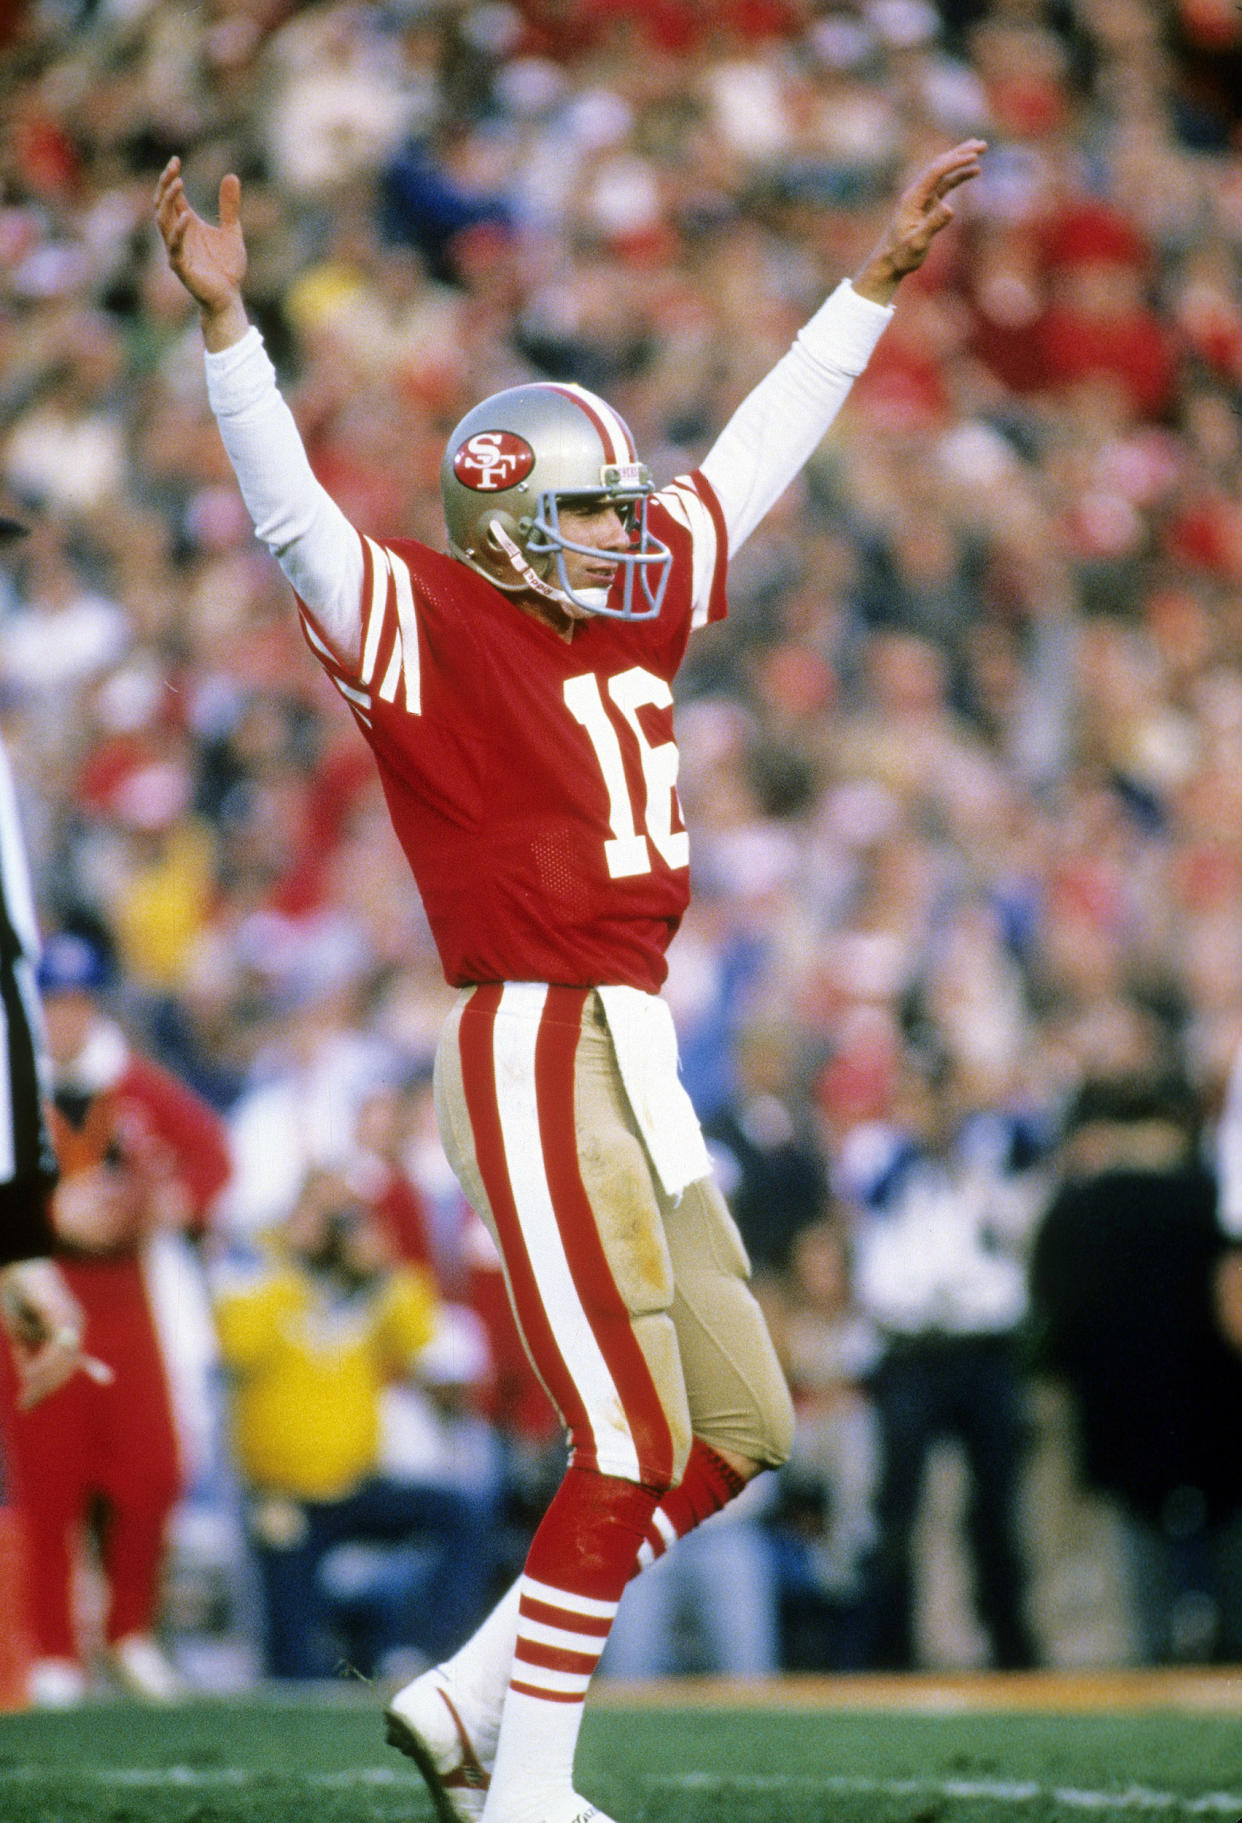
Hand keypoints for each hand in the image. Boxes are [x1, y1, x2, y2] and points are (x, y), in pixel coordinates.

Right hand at [0, 1257, 112, 1408]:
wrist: (13, 1266)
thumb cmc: (17, 1297)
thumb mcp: (22, 1334)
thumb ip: (29, 1354)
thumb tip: (32, 1382)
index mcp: (68, 1331)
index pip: (65, 1367)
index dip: (47, 1387)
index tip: (28, 1406)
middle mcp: (75, 1324)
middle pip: (67, 1366)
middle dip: (45, 1389)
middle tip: (26, 1406)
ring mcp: (71, 1317)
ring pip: (65, 1359)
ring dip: (44, 1381)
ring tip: (26, 1395)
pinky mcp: (61, 1312)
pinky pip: (59, 1346)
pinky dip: (45, 1364)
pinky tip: (31, 1376)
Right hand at [154, 156, 249, 350]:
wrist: (229, 297)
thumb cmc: (228, 267)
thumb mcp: (233, 231)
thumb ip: (229, 206)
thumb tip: (231, 175)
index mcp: (187, 224)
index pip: (172, 197)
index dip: (171, 178)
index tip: (176, 160)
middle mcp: (178, 235)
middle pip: (163, 205)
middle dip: (165, 185)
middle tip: (173, 168)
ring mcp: (176, 250)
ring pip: (163, 222)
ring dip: (169, 202)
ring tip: (179, 184)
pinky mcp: (181, 267)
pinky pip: (175, 247)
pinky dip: (179, 231)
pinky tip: (187, 216)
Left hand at [853, 138, 986, 305]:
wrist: (889, 262)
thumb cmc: (901, 255)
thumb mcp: (917, 242)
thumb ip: (933, 224)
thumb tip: (950, 208)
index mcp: (913, 198)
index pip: (936, 172)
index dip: (954, 162)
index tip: (973, 156)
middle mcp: (917, 193)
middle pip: (940, 165)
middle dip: (961, 153)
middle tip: (982, 144)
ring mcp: (923, 197)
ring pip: (944, 172)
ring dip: (961, 159)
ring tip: (981, 149)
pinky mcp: (929, 204)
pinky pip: (946, 184)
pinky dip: (960, 176)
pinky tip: (975, 171)